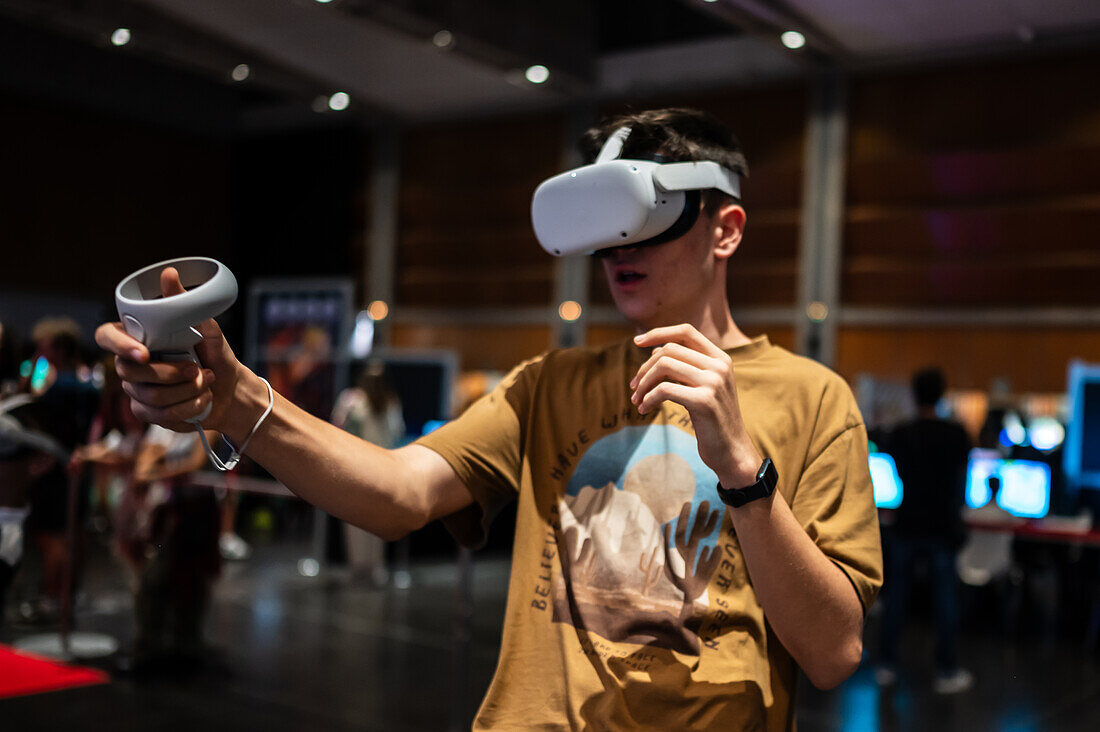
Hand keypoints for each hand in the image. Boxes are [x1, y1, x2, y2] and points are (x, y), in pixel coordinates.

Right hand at [95, 267, 246, 433]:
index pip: (106, 336)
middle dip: (170, 373)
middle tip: (197, 369)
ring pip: (149, 396)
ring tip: (206, 382)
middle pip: (130, 372)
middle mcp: (130, 364)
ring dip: (186, 391)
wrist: (230, 387)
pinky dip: (188, 408)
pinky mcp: (147, 412)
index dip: (118, 345)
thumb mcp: (205, 326)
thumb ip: (184, 303)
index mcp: (137, 337)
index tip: (144, 353)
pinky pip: (159, 415)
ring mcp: (136, 390)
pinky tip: (203, 399)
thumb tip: (169, 274)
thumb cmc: (213, 353)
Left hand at [630, 324, 761, 487]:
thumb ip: (685, 367)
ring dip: (644, 383)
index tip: (636, 342)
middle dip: (645, 367)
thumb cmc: (712, 420)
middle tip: (634, 387)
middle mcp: (720, 366)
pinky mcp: (704, 401)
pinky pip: (664, 389)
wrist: (732, 451)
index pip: (686, 331)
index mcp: (721, 358)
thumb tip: (655, 349)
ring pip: (664, 365)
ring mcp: (714, 382)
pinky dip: (648, 398)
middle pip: (669, 349)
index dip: (659, 333)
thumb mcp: (703, 387)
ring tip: (637, 400)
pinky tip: (645, 410)